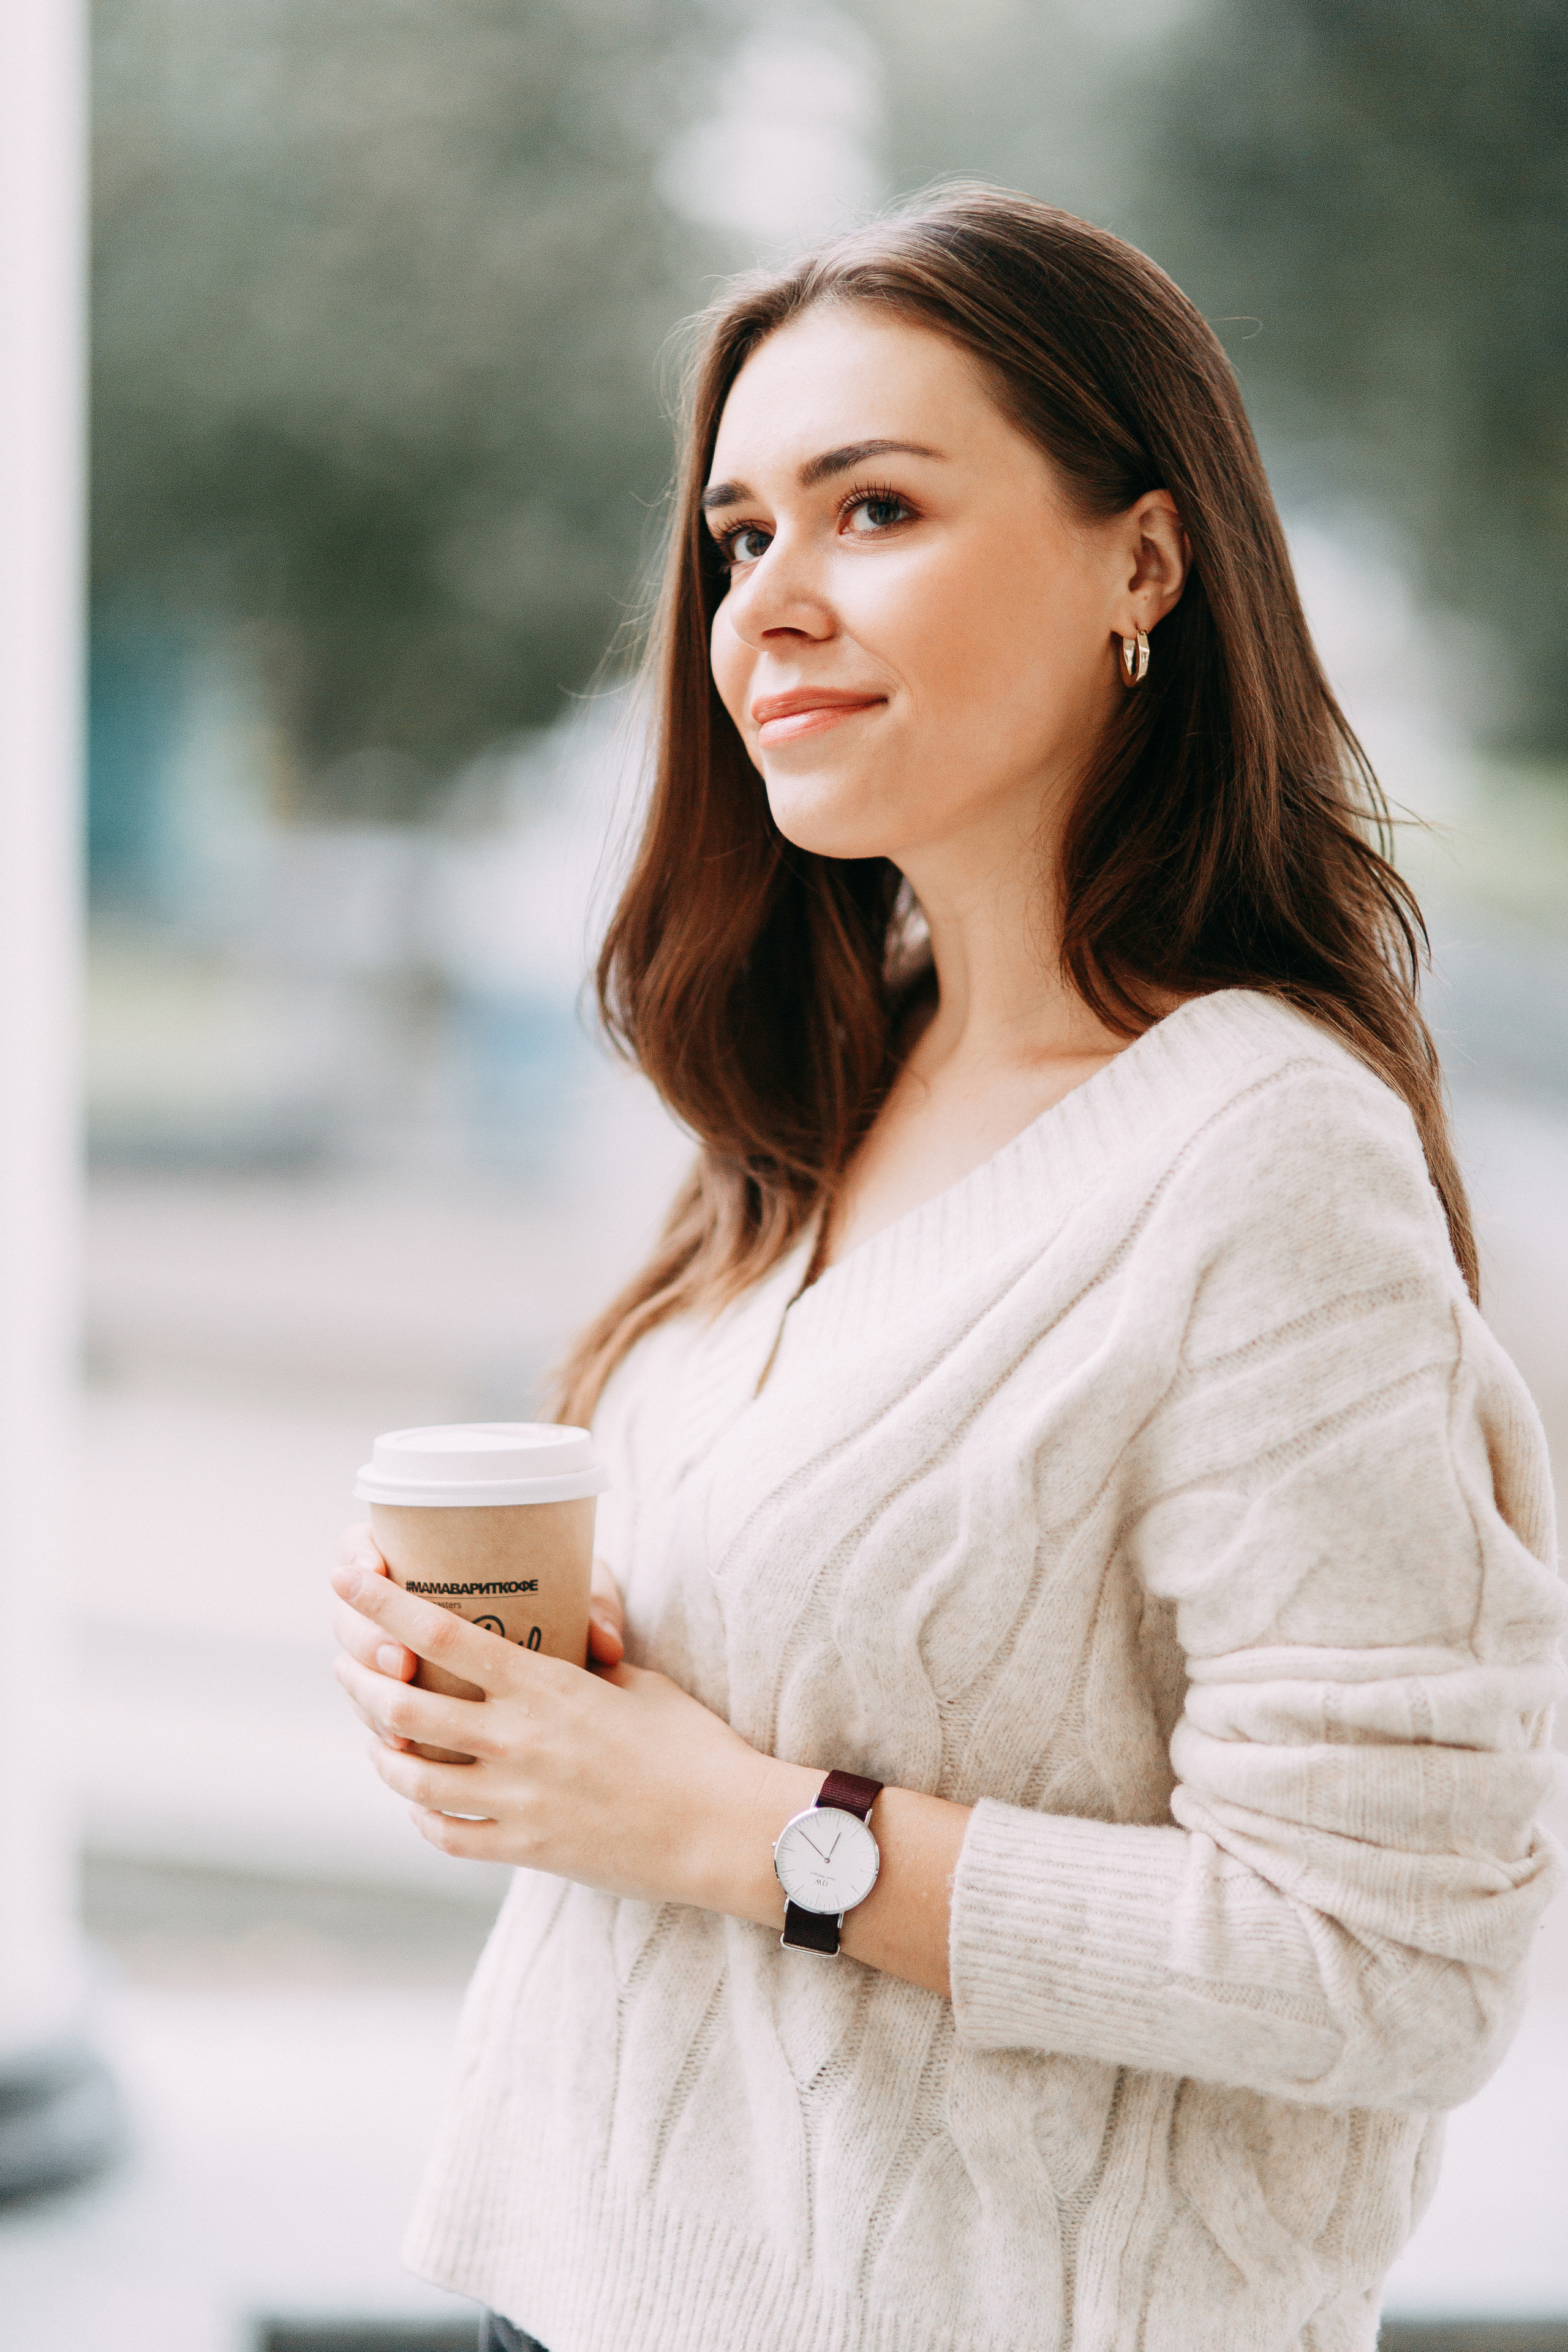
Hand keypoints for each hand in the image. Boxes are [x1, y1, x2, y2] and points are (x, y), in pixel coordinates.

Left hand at [328, 1558, 795, 1905]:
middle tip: (347, 1664)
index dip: (385, 1603)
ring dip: (382, 1751)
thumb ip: (584, 1669)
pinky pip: (445, 1834)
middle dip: (362, 1682)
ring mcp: (515, 1800)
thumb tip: (567, 1647)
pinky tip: (418, 1800)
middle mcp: (518, 1739)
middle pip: (407, 1705)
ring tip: (376, 1736)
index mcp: (545, 1686)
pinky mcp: (524, 1850)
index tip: (347, 1578)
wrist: (722, 1828)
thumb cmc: (691, 1745)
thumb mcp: (636, 1685)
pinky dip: (421, 1814)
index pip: (444, 1635)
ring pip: (412, 1774)